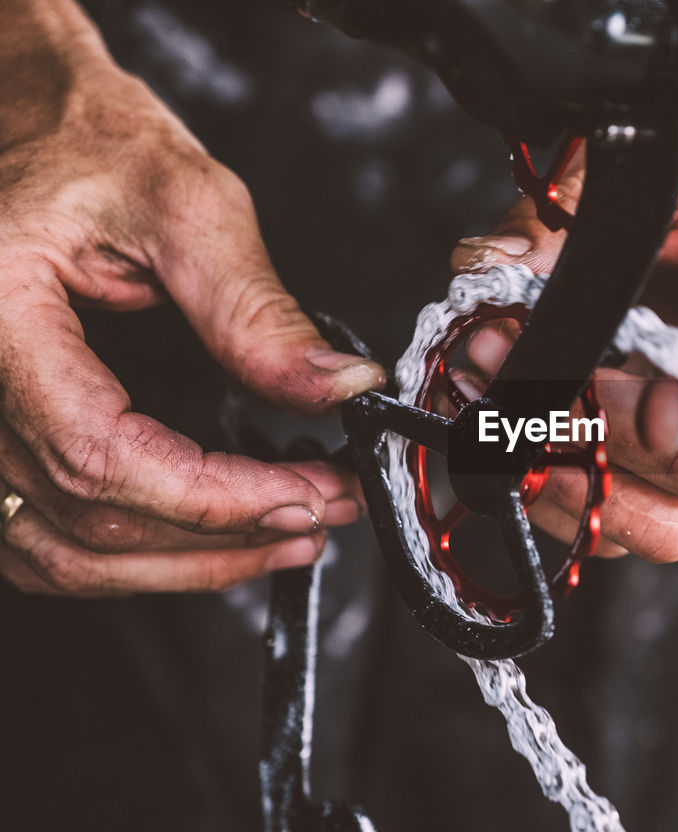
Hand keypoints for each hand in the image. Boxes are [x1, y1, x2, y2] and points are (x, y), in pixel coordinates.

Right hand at [0, 8, 383, 594]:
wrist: (23, 116)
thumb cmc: (82, 136)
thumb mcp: (184, 203)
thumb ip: (256, 310)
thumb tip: (339, 389)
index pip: (102, 457)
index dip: (217, 498)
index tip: (309, 495)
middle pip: (87, 519)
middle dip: (224, 534)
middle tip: (324, 513)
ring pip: (59, 549)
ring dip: (182, 562)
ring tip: (284, 534)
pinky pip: (41, 531)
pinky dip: (130, 551)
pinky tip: (206, 537)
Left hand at [451, 100, 677, 562]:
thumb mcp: (667, 165)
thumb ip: (578, 207)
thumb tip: (490, 265)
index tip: (644, 403)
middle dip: (598, 429)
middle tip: (509, 373)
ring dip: (573, 476)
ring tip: (500, 411)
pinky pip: (654, 531)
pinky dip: (575, 501)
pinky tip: (525, 447)